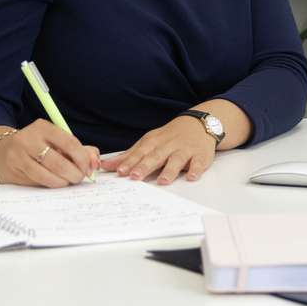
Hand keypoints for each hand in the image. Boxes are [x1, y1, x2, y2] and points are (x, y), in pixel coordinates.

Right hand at [0, 120, 99, 187]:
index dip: (82, 159)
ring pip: (47, 175)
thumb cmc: (37, 146)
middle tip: (79, 178)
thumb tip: (94, 163)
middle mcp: (28, 139)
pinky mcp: (13, 171)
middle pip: (59, 162)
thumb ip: (80, 149)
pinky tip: (54, 182)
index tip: (88, 168)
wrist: (3, 151)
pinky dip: (50, 184)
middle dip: (74, 174)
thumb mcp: (57, 141)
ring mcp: (19, 155)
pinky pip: (37, 182)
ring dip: (63, 182)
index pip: (70, 143)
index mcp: (43, 127)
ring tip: (67, 181)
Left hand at [100, 116, 216, 184]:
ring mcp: (185, 150)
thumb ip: (129, 155)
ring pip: (176, 160)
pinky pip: (198, 163)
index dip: (130, 162)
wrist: (198, 123)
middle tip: (135, 177)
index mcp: (154, 142)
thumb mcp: (148, 142)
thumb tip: (106, 165)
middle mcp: (168, 145)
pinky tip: (191, 176)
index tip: (120, 171)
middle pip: (156, 156)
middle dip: (145, 166)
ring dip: (169, 170)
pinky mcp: (200, 155)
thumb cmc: (169, 136)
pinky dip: (196, 169)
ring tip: (163, 181)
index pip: (140, 153)